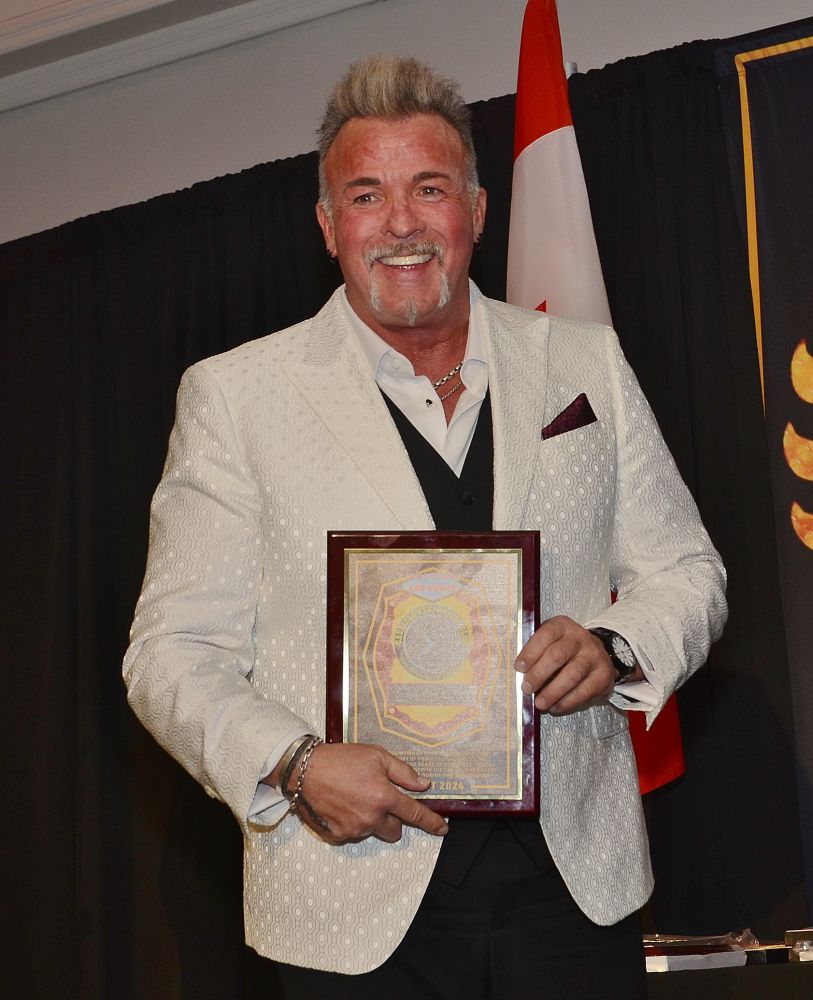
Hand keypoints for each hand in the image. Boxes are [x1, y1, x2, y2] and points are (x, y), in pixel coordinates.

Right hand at [291, 742, 448, 844]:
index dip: (431, 822)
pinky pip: (354, 833)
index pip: (415, 814)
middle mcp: (371, 817)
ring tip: (355, 796)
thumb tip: (423, 785)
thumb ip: (403, 772)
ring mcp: (353, 829)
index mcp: (384, 797)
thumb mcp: (376, 756)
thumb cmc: (339, 759)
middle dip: (393, 819)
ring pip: (373, 831)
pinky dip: (353, 822)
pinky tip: (342, 805)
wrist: (303, 770)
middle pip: (395, 830)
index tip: (442, 828)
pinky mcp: (337, 835)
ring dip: (371, 819)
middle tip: (380, 799)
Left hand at [514, 615, 616, 714]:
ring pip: (572, 675)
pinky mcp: (603, 675)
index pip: (546, 635)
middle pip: (558, 655)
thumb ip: (536, 652)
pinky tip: (555, 707)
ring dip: (553, 692)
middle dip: (539, 674)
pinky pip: (584, 691)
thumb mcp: (550, 641)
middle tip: (527, 688)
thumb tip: (520, 673)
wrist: (596, 655)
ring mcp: (594, 656)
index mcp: (563, 626)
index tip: (519, 667)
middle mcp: (580, 638)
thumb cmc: (564, 649)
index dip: (531, 652)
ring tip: (540, 703)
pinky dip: (567, 702)